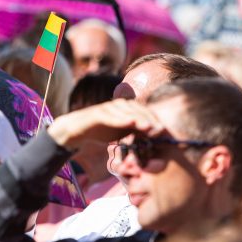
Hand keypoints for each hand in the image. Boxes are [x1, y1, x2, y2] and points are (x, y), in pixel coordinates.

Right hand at [48, 98, 163, 151]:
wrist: (78, 130)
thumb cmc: (102, 131)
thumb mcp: (121, 133)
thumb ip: (136, 132)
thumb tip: (155, 137)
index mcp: (126, 108)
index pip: (143, 112)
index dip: (154, 120)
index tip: (164, 131)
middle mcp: (119, 104)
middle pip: (138, 110)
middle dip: (150, 120)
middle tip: (160, 130)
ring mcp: (108, 107)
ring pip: (126, 112)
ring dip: (139, 119)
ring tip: (149, 127)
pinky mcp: (98, 113)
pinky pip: (111, 116)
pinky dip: (121, 119)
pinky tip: (130, 123)